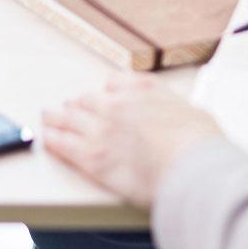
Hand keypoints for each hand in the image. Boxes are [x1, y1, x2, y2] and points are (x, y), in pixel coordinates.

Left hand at [39, 75, 224, 207]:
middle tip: (68, 107)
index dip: (108, 91)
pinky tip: (47, 138)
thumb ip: (178, 113)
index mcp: (145, 92)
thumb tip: (180, 120)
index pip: (116, 83)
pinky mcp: (92, 158)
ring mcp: (102, 131)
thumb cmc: (200, 144)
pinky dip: (53, 140)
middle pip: (88, 100)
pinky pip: (64, 144)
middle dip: (77, 104)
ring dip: (57, 117)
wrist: (189, 165)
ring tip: (48, 117)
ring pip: (70, 119)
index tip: (105, 95)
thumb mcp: (195, 113)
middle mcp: (119, 106)